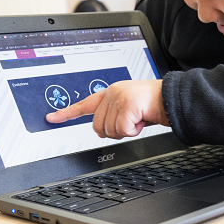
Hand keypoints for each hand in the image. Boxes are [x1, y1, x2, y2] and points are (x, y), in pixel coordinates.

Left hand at [45, 79, 168, 138]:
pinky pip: (123, 130)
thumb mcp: (129, 109)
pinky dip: (135, 130)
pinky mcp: (127, 104)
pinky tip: (143, 119)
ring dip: (127, 131)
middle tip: (131, 122)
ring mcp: (119, 97)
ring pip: (110, 131)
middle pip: (97, 127)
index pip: (84, 105)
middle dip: (114, 131)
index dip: (66, 113)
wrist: (173, 99)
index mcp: (110, 93)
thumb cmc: (153, 105)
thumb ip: (113, 115)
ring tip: (139, 118)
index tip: (51, 118)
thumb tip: (101, 131)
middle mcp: (112, 92)